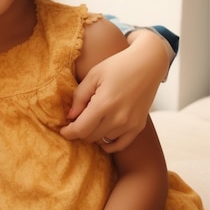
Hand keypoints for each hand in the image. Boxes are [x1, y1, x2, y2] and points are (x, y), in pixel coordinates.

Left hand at [60, 30, 168, 151]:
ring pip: (103, 140)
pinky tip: (102, 136)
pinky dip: (108, 144)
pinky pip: (120, 145)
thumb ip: (79, 97)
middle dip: (79, 131)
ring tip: (91, 120)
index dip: (68, 132)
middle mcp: (118, 118)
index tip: (63, 130)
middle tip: (76, 120)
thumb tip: (70, 116)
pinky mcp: (138, 126)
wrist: (147, 64)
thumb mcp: (93, 76)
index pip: (81, 129)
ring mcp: (130, 124)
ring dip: (93, 134)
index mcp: (104, 104)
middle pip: (90, 136)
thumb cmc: (118, 66)